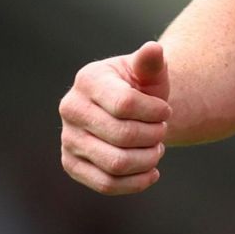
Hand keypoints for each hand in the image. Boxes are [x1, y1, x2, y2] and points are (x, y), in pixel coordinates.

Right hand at [59, 40, 171, 194]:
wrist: (128, 111)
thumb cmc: (141, 88)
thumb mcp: (149, 72)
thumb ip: (151, 62)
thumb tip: (153, 50)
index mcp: (88, 80)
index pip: (125, 104)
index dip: (154, 112)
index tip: (166, 111)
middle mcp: (71, 109)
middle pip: (123, 136)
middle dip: (154, 136)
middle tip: (162, 131)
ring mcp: (68, 138)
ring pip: (116, 163)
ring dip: (148, 159)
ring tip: (157, 149)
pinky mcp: (71, 164)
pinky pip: (106, 183)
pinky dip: (136, 183)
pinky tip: (152, 172)